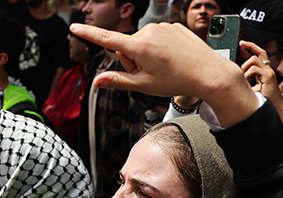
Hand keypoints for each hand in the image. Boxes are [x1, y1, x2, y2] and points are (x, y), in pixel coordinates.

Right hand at [69, 22, 258, 126]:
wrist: (208, 73)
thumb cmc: (176, 80)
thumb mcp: (143, 85)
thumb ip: (117, 81)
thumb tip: (96, 82)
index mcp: (139, 47)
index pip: (106, 39)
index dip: (88, 34)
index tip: (74, 26)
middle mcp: (149, 32)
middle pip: (126, 46)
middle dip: (131, 60)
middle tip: (147, 74)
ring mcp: (162, 28)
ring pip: (142, 42)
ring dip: (145, 55)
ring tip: (162, 67)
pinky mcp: (173, 27)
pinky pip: (157, 37)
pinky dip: (159, 48)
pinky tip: (171, 59)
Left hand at [239, 40, 282, 128]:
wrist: (274, 109)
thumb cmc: (264, 101)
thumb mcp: (252, 89)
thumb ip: (246, 82)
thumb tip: (235, 79)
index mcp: (264, 72)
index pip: (257, 57)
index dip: (250, 49)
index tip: (241, 46)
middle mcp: (267, 70)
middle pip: (260, 52)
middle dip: (250, 45)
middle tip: (241, 44)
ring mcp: (269, 72)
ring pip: (255, 59)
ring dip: (245, 66)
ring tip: (242, 75)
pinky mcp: (268, 76)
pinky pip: (254, 69)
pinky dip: (247, 74)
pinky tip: (246, 81)